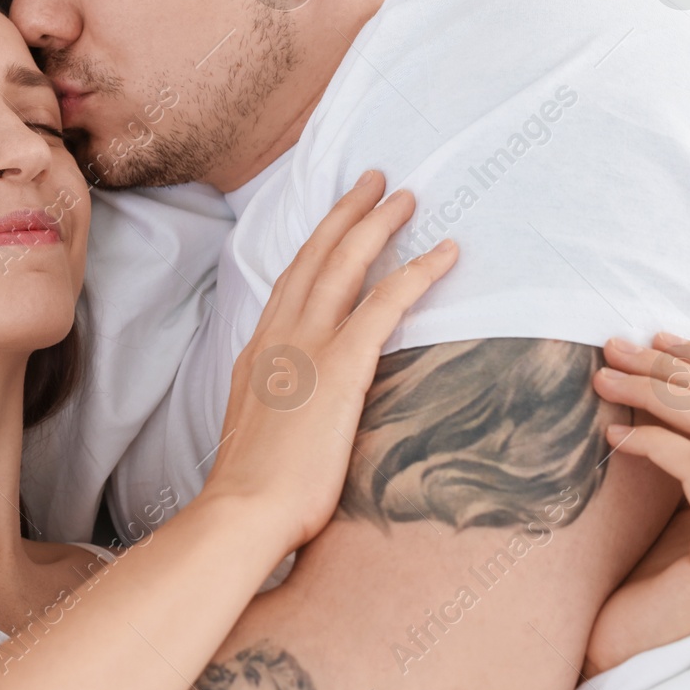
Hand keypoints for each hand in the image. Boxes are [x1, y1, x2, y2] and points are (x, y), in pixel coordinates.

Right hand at [203, 171, 456, 557]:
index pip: (290, 282)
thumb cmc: (253, 490)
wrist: (244, 509)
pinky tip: (445, 252)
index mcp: (258, 351)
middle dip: (346, 213)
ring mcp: (306, 346)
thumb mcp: (257, 432)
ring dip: (378, 223)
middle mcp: (278, 336)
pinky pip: (386, 302)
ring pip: (346, 263)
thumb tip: (296, 409)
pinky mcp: (340, 365)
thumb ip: (277, 405)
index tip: (335, 221)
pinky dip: (418, 271)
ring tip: (405, 197)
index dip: (316, 245)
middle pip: (315, 256)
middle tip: (374, 181)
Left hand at [583, 333, 689, 675]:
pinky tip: (613, 438)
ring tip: (602, 381)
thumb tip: (647, 366)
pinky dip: (654, 442)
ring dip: (654, 393)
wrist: (626, 643)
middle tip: (613, 350)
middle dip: (672, 368)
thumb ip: (682, 442)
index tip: (654, 338)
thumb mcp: (672, 493)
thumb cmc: (643, 570)